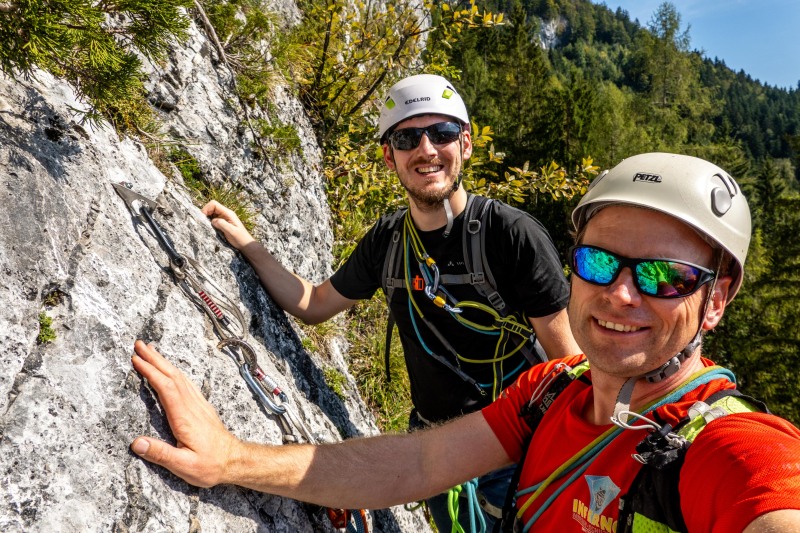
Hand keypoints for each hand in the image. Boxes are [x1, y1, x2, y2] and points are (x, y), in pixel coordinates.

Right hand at [130, 340, 238, 486]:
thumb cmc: (211, 465)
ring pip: (180, 377)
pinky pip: (187, 384)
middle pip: (172, 376)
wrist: (236, 461)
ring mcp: (199, 405)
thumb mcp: (184, 466)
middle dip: (155, 359)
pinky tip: (171, 371)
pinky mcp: (202, 408)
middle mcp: (192, 406)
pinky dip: (175, 373)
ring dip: (164, 363)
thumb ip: (161, 454)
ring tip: (151, 351)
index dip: (150, 372)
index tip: (136, 359)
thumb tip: (136, 443)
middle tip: (139, 344)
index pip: (166, 387)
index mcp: (185, 417)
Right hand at [201, 200, 255, 250]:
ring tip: (205, 226)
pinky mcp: (222, 223)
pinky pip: (213, 219)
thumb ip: (222, 224)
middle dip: (205, 213)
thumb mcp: (231, 231)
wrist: (245, 245)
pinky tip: (209, 228)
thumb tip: (212, 221)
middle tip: (202, 222)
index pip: (214, 204)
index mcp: (228, 213)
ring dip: (206, 218)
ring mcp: (223, 218)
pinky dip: (209, 222)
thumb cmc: (240, 238)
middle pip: (211, 207)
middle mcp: (225, 214)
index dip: (206, 208)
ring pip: (211, 213)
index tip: (203, 217)